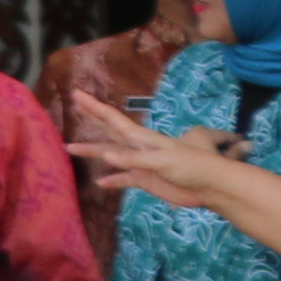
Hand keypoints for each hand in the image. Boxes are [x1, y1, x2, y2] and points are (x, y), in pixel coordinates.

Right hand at [68, 93, 239, 206]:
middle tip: (74, 106)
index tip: (77, 94)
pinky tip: (100, 183)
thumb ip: (134, 158)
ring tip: (70, 148)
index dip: (94, 107)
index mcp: (142, 138)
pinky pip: (123, 179)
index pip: (113, 120)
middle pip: (109, 131)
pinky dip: (112, 181)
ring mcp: (140, 164)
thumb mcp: (163, 159)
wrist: (209, 185)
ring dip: (92, 151)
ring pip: (111, 156)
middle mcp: (137, 147)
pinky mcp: (145, 180)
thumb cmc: (191, 165)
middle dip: (92, 119)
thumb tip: (105, 156)